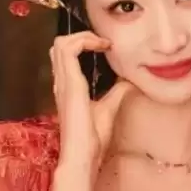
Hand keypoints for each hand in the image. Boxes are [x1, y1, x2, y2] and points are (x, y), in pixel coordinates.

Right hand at [50, 31, 133, 170]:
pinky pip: (67, 50)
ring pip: (61, 44)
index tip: (108, 47)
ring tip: (103, 43)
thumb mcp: (110, 107)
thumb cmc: (94, 137)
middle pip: (60, 46)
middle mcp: (63, 82)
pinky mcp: (69, 83)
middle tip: (105, 42)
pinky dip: (84, 41)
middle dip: (83, 36)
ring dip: (83, 36)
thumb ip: (116, 92)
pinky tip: (102, 47)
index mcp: (70, 87)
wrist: (85, 154)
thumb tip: (130, 80)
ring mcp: (64, 82)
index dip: (85, 43)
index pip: (67, 55)